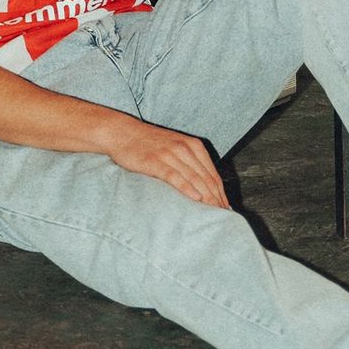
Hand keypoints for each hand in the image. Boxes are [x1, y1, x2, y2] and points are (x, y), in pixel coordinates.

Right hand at [107, 117, 229, 208]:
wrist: (122, 132)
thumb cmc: (149, 143)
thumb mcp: (175, 147)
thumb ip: (190, 163)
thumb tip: (204, 188)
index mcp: (193, 145)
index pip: (213, 174)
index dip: (221, 193)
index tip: (226, 209)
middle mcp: (184, 148)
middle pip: (206, 179)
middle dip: (216, 199)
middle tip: (223, 216)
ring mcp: (170, 154)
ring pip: (194, 178)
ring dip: (206, 197)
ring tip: (213, 213)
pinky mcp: (155, 161)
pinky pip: (175, 176)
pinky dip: (187, 188)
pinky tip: (195, 198)